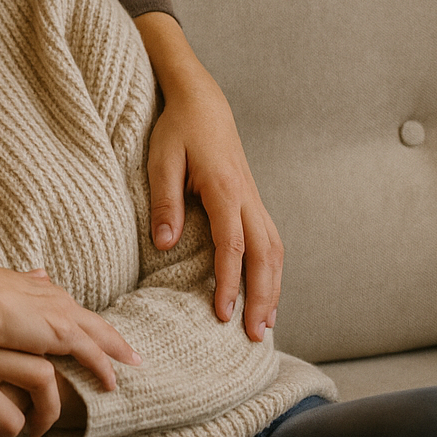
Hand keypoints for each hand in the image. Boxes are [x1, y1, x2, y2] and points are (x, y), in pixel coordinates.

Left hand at [135, 12, 282, 342]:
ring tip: (267, 324)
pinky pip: (271, 240)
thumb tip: (164, 244)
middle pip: (265, 256)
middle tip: (254, 335)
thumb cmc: (178, 130)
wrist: (202, 101)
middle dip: (262, 297)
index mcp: (225, 190)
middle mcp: (247, 197)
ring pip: (275, 250)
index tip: (223, 314)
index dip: (230, 283)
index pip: (233, 246)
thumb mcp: (161, 161)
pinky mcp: (252, 199)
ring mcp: (254, 198)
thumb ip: (165, 203)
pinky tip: (266, 291)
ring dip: (273, 288)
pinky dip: (273, 270)